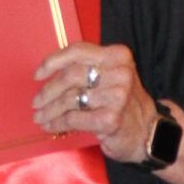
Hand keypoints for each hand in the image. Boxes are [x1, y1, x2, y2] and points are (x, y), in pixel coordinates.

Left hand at [32, 44, 156, 164]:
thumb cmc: (121, 103)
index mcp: (117, 55)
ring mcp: (117, 96)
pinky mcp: (111, 119)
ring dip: (50, 110)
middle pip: (71, 76)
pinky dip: (58, 123)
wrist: (147, 132)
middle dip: (48, 91)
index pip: (77, 51)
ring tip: (40, 117)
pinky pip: (74, 119)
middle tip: (36, 102)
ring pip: (70, 99)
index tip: (38, 75)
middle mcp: (120, 73)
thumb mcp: (111, 76)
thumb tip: (47, 74)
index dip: (53, 62)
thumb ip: (87, 68)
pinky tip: (50, 126)